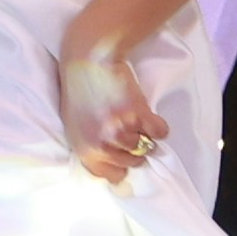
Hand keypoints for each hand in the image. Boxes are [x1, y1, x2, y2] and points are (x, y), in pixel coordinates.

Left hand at [55, 29, 168, 183]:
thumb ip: (91, 148)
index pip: (111, 177)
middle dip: (134, 148)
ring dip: (145, 133)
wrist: (88, 58)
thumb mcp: (75, 126)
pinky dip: (159, 124)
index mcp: (84, 150)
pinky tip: (147, 112)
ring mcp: (121, 131)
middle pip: (133, 163)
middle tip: (128, 128)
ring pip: (147, 147)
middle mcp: (102, 145)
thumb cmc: (80, 90)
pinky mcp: (138, 115)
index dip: (120, 166)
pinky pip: (160, 132)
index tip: (124, 155)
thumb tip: (112, 167)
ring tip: (134, 116)